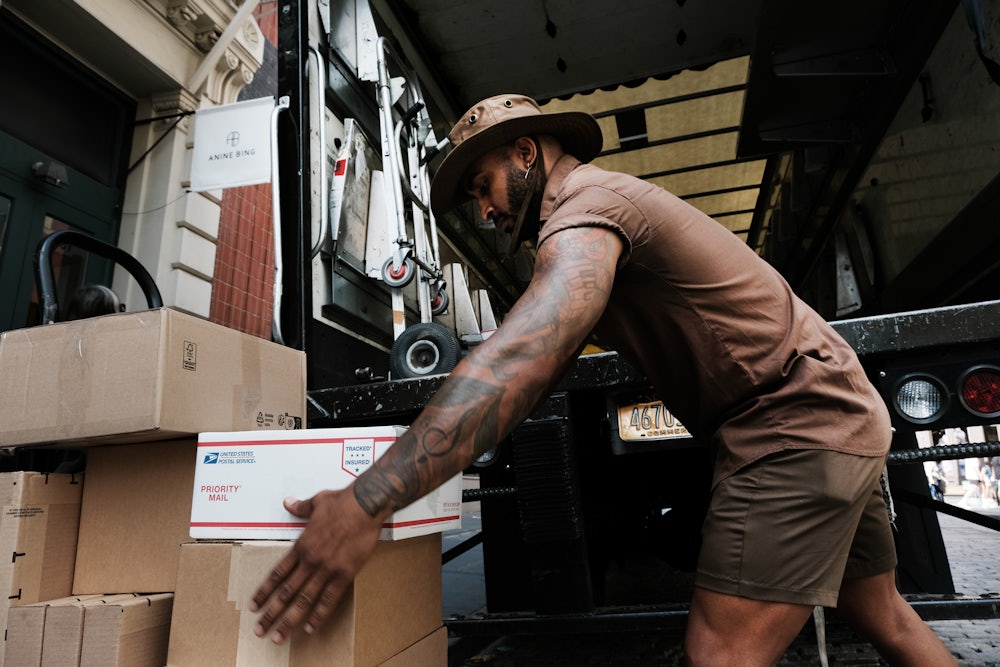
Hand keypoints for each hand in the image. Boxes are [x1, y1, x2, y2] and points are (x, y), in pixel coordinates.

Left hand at [249, 487, 382, 643]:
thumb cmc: (342, 502)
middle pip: (286, 592)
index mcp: (301, 545)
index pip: (278, 574)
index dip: (264, 592)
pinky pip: (330, 599)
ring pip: (304, 600)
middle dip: (271, 613)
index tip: (254, 605)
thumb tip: (289, 502)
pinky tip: (311, 628)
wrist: (364, 505)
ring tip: (280, 636)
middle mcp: (310, 561)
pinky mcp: (345, 574)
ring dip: (290, 620)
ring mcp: (327, 569)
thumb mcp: (317, 502)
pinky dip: (319, 615)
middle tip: (260, 630)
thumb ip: (301, 508)